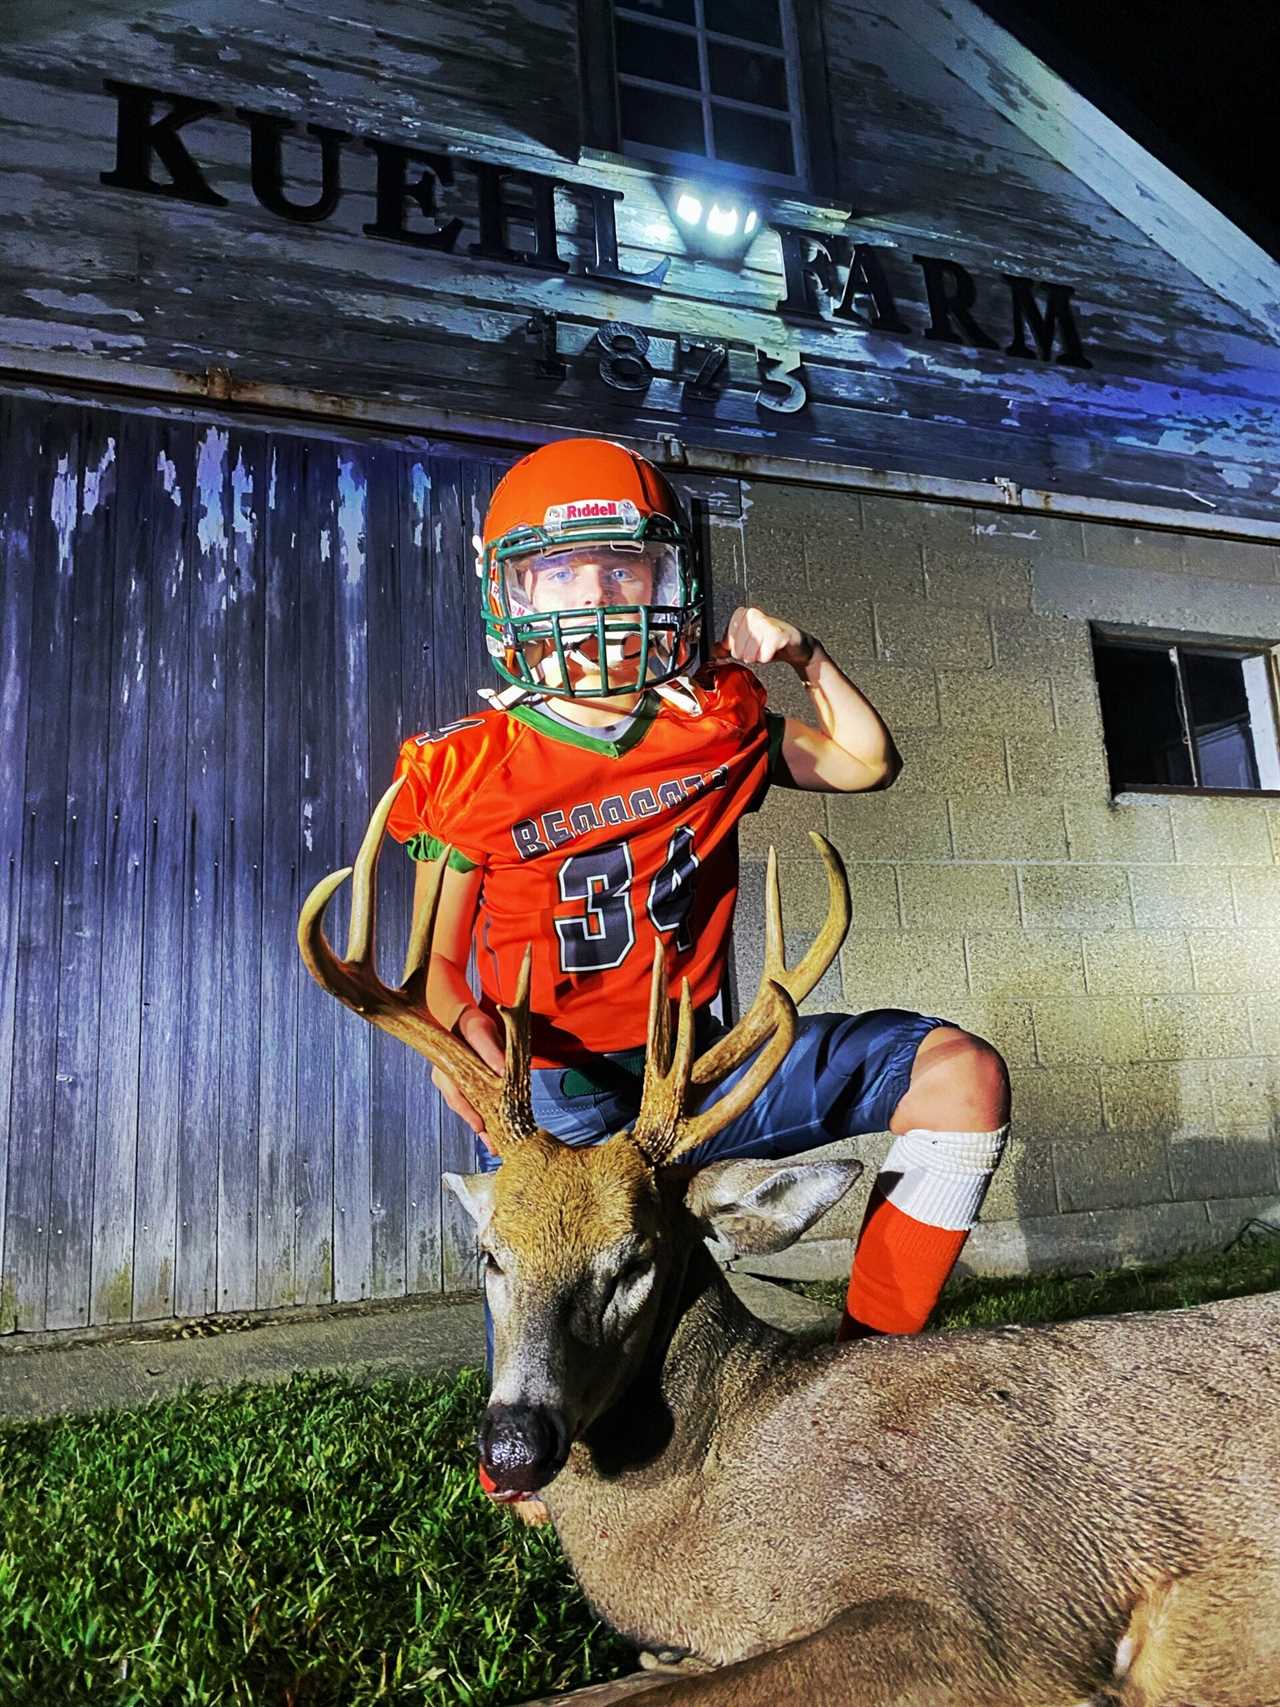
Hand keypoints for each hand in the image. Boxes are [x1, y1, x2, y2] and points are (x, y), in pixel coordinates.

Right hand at [432, 1006, 506, 1151]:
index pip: (456, 1096)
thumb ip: (491, 1052)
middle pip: (464, 1109)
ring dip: (483, 1129)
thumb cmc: (471, 1024)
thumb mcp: (481, 1032)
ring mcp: (455, 1086)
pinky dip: (485, 1118)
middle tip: (495, 1148)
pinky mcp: (466, 1088)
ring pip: (469, 1111)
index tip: (481, 1128)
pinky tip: (496, 1131)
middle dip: (480, 1130)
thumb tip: (504, 1074)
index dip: (469, 1113)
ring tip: (497, 1147)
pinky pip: (475, 1106)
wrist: (464, 1021)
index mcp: (446, 1068)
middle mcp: (446, 1081)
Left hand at [718, 606, 815, 668]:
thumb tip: (713, 650)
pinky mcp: (778, 634)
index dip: (735, 648)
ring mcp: (766, 622)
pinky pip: (763, 654)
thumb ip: (727, 646)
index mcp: (742, 614)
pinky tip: (771, 651)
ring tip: (764, 649)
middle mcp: (753, 615)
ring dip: (757, 657)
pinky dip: (767, 658)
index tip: (745, 645)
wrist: (795, 645)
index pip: (726, 640)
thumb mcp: (745, 643)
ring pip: (749, 653)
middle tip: (757, 648)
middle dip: (747, 655)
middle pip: (736, 649)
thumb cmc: (770, 642)